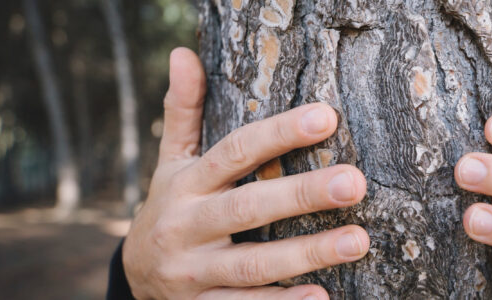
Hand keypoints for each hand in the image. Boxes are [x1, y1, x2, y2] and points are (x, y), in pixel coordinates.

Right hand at [123, 48, 369, 298]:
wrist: (133, 277)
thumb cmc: (170, 208)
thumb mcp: (171, 163)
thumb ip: (183, 112)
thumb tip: (182, 54)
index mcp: (187, 184)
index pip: (235, 151)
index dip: (279, 133)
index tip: (327, 117)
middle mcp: (188, 226)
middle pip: (248, 207)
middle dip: (302, 194)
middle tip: (354, 183)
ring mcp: (194, 272)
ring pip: (252, 263)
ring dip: (307, 253)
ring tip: (358, 241)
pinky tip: (323, 297)